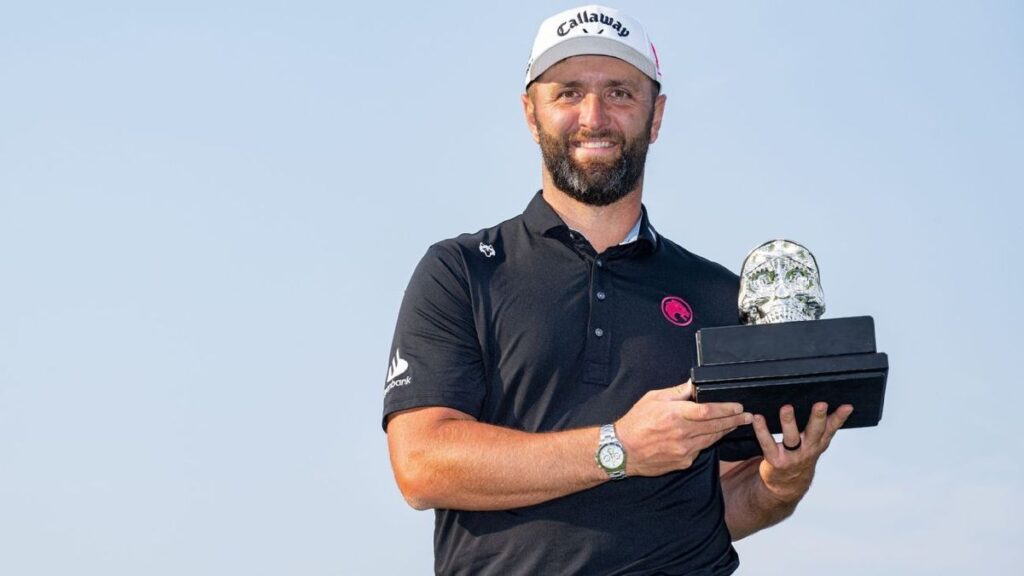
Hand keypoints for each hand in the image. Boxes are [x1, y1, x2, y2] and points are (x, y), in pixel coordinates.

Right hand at [616, 381, 752, 476]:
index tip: (738, 407)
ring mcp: (683, 450)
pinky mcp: (682, 462)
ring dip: (724, 431)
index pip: (708, 411)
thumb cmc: (635, 422)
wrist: (621, 451)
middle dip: (734, 420)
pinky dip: (707, 442)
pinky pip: (700, 450)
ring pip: (711, 439)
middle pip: (715, 426)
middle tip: (748, 416)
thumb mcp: (653, 399)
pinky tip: (712, 437)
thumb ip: (676, 392)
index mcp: (675, 414)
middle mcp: (682, 433)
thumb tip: (693, 384)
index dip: (726, 409)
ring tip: (735, 424)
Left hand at [752, 402, 853, 501]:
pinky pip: (768, 443)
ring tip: (787, 408)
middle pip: (815, 432)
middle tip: (821, 405)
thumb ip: (825, 427)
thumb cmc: (801, 457)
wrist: (786, 486)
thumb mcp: (817, 444)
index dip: (840, 418)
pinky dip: (762, 430)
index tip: (847, 406)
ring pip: (792, 438)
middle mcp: (808, 449)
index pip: (831, 429)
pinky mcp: (775, 460)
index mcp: (818, 443)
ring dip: (789, 422)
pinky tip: (758, 418)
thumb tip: (836, 405)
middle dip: (818, 418)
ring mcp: (792, 456)